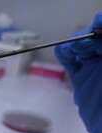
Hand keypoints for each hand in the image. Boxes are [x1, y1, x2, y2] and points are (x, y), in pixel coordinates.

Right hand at [55, 12, 101, 132]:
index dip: (101, 23)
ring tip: (77, 48)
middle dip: (90, 34)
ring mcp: (95, 69)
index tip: (97, 24)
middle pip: (96, 37)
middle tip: (89, 40)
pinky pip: (70, 61)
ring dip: (77, 42)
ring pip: (82, 46)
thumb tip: (99, 24)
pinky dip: (64, 53)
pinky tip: (64, 51)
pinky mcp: (81, 79)